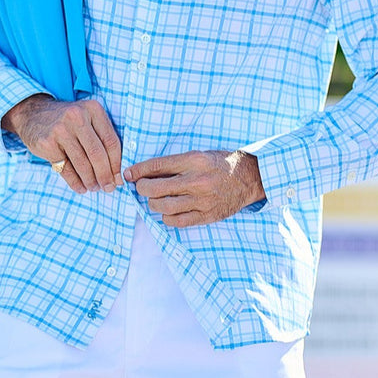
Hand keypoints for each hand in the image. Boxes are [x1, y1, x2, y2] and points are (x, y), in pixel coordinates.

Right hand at [2, 94, 123, 193]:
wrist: (33, 114)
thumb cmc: (67, 121)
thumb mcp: (87, 119)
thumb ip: (102, 139)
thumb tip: (117, 174)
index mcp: (93, 109)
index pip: (111, 141)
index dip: (116, 164)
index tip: (118, 178)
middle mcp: (77, 117)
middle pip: (97, 154)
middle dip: (105, 175)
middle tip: (109, 188)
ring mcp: (60, 130)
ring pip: (82, 163)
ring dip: (90, 181)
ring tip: (94, 188)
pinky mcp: (47, 143)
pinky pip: (66, 169)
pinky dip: (75, 182)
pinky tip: (81, 188)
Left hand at [124, 150, 264, 226]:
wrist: (249, 177)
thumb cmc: (219, 164)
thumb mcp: (198, 155)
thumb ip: (174, 164)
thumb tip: (145, 172)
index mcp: (194, 161)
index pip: (158, 166)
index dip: (138, 171)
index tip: (128, 174)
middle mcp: (197, 180)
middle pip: (156, 189)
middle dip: (143, 188)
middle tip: (141, 187)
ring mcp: (203, 200)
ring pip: (164, 207)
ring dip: (153, 204)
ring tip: (154, 200)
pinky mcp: (207, 215)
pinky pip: (178, 221)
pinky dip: (167, 218)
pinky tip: (167, 212)